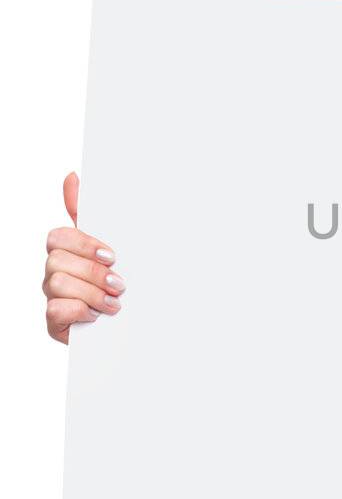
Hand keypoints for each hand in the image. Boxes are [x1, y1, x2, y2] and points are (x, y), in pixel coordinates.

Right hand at [43, 171, 125, 344]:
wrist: (131, 321)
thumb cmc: (115, 280)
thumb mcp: (108, 244)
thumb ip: (87, 213)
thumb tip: (72, 176)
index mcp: (67, 251)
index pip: (59, 236)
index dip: (84, 244)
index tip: (112, 255)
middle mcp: (55, 272)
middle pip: (57, 260)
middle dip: (93, 272)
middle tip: (118, 283)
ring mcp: (53, 296)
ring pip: (58, 283)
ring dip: (92, 294)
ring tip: (113, 303)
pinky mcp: (54, 321)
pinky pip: (55, 310)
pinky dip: (80, 311)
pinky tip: (95, 315)